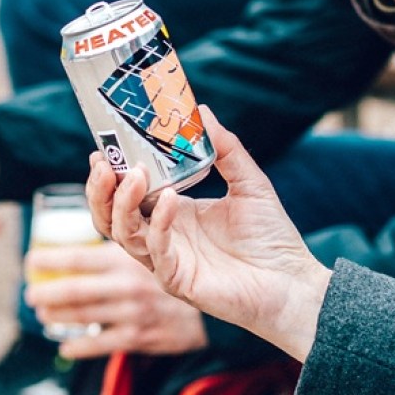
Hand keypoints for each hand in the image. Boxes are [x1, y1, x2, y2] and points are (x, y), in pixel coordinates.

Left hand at [24, 244, 208, 359]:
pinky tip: (65, 347)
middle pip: (74, 290)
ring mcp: (131, 314)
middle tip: (29, 295)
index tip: (31, 261)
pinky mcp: (139, 337)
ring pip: (82, 317)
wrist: (214, 303)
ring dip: (57, 317)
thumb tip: (93, 226)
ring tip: (42, 315)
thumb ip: (124, 237)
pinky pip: (100, 345)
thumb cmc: (182, 264)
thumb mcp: (152, 243)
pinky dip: (79, 347)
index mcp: (127, 258)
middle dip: (46, 293)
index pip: (78, 257)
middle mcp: (126, 285)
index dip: (50, 259)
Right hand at [86, 107, 330, 361]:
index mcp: (171, 213)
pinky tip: (170, 199)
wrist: (293, 282)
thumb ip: (225, 149)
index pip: (127, 193)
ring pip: (123, 234)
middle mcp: (162, 236)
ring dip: (123, 203)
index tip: (103, 147)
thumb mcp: (249, 183)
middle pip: (111, 216)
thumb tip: (203, 112)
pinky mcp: (178, 280)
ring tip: (136, 174)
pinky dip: (160, 223)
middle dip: (101, 190)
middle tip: (104, 162)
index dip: (111, 172)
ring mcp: (166, 259)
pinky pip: (157, 251)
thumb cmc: (272, 238)